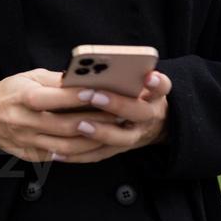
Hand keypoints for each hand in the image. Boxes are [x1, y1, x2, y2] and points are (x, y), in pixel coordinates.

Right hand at [0, 68, 157, 162]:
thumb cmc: (10, 91)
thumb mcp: (29, 77)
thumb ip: (57, 80)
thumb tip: (86, 79)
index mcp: (25, 98)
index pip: (58, 98)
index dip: (81, 96)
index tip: (103, 92)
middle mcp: (25, 122)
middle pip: (68, 125)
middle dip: (97, 120)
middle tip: (120, 114)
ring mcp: (27, 142)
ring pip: (68, 147)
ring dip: (93, 141)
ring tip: (113, 132)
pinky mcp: (30, 155)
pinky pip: (60, 157)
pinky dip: (80, 153)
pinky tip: (95, 145)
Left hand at [50, 68, 172, 163]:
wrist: (152, 125)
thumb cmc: (134, 93)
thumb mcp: (137, 82)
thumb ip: (122, 74)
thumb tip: (88, 65)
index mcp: (154, 96)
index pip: (161, 87)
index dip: (156, 83)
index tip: (148, 76)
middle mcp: (148, 117)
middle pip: (139, 113)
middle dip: (117, 104)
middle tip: (95, 95)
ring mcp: (135, 136)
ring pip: (121, 138)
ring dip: (100, 131)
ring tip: (80, 125)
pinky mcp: (118, 150)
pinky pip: (99, 154)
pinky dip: (79, 154)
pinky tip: (59, 152)